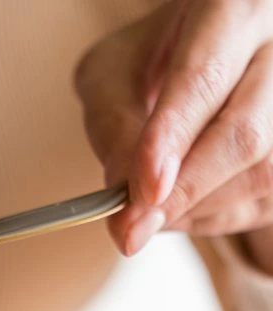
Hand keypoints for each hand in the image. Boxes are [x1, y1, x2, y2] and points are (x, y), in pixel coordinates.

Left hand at [75, 0, 272, 270]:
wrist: (207, 49)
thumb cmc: (154, 57)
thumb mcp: (111, 75)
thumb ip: (112, 128)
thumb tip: (126, 205)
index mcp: (232, 6)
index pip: (203, 77)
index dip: (172, 140)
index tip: (144, 190)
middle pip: (245, 134)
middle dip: (183, 192)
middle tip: (131, 228)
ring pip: (261, 174)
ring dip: (195, 209)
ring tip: (152, 203)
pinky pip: (264, 202)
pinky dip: (214, 217)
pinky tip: (185, 203)